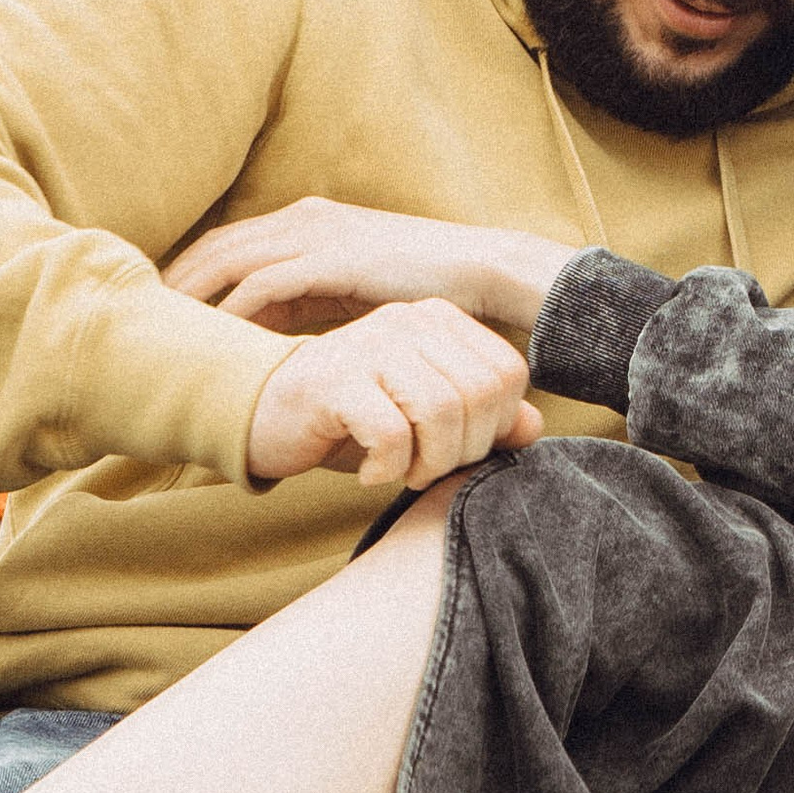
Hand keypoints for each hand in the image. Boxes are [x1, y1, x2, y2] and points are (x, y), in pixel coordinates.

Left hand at [165, 200, 572, 337]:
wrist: (482, 272)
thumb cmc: (427, 287)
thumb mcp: (354, 289)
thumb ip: (310, 298)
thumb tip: (273, 328)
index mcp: (308, 221)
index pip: (229, 242)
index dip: (190, 273)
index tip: (159, 309)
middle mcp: (303, 218)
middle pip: (216, 246)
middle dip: (175, 281)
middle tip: (139, 320)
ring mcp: (316, 234)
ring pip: (230, 261)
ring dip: (192, 295)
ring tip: (160, 332)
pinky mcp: (332, 258)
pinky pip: (264, 285)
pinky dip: (233, 310)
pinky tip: (212, 337)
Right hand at [242, 300, 546, 487]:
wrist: (259, 414)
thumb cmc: (350, 419)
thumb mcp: (423, 421)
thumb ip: (482, 420)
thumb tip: (534, 428)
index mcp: (438, 320)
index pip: (508, 374)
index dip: (495, 427)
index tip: (455, 450)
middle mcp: (408, 320)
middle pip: (482, 395)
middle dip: (462, 451)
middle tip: (424, 470)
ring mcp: (370, 343)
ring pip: (443, 413)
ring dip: (427, 463)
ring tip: (400, 473)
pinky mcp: (334, 378)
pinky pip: (391, 432)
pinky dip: (387, 467)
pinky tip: (367, 473)